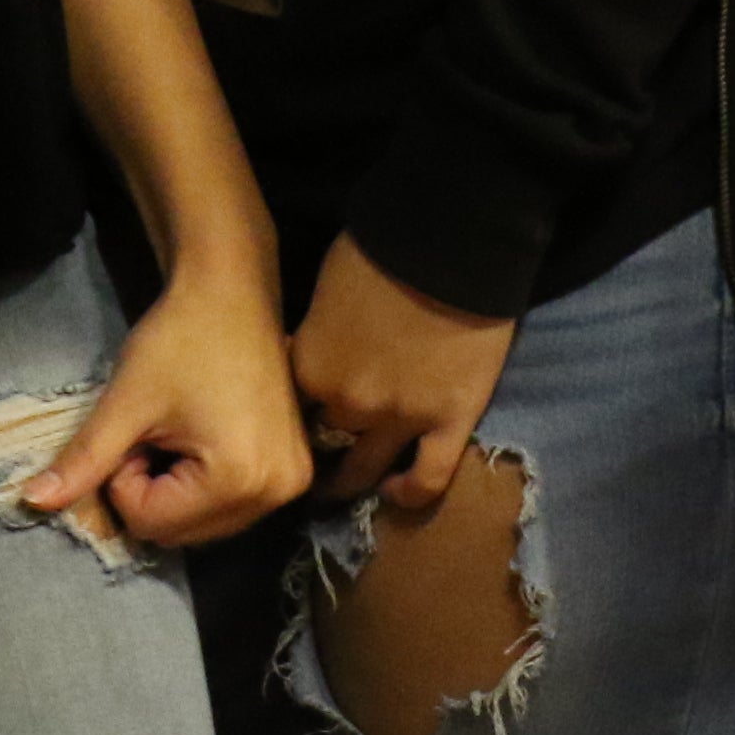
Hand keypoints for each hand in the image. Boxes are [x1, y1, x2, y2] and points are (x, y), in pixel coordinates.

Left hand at [20, 264, 306, 553]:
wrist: (232, 290)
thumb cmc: (179, 338)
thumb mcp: (126, 402)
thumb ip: (83, 459)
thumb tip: (30, 501)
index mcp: (238, 479)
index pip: (152, 522)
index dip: (123, 479)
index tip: (135, 429)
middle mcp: (274, 493)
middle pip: (180, 532)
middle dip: (151, 490)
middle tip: (153, 431)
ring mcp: (289, 484)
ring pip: (202, 525)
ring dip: (176, 492)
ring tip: (177, 432)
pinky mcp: (292, 471)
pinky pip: (230, 506)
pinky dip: (203, 486)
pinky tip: (203, 438)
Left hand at [290, 230, 521, 512]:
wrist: (449, 241)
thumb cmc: (379, 249)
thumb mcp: (325, 289)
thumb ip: (314, 334)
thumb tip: (312, 351)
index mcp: (309, 367)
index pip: (284, 408)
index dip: (286, 412)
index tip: (284, 417)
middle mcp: (347, 403)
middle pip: (319, 439)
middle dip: (314, 445)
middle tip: (311, 455)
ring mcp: (400, 418)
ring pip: (364, 471)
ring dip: (351, 481)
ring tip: (346, 486)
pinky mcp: (450, 421)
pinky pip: (428, 478)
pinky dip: (412, 493)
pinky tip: (400, 493)